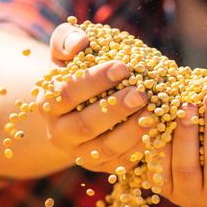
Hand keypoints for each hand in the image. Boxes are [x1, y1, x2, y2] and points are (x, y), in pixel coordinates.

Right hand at [37, 23, 150, 172]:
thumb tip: (79, 43)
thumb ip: (67, 39)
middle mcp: (59, 133)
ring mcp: (80, 153)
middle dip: (116, 109)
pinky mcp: (101, 166)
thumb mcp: (67, 51)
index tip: (122, 66)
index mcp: (48, 102)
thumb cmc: (79, 70)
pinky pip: (121, 163)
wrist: (82, 105)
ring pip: (105, 148)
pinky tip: (159, 131)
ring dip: (132, 132)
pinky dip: (141, 149)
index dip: (94, 80)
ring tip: (154, 113)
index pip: (67, 92)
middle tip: (141, 94)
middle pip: (86, 124)